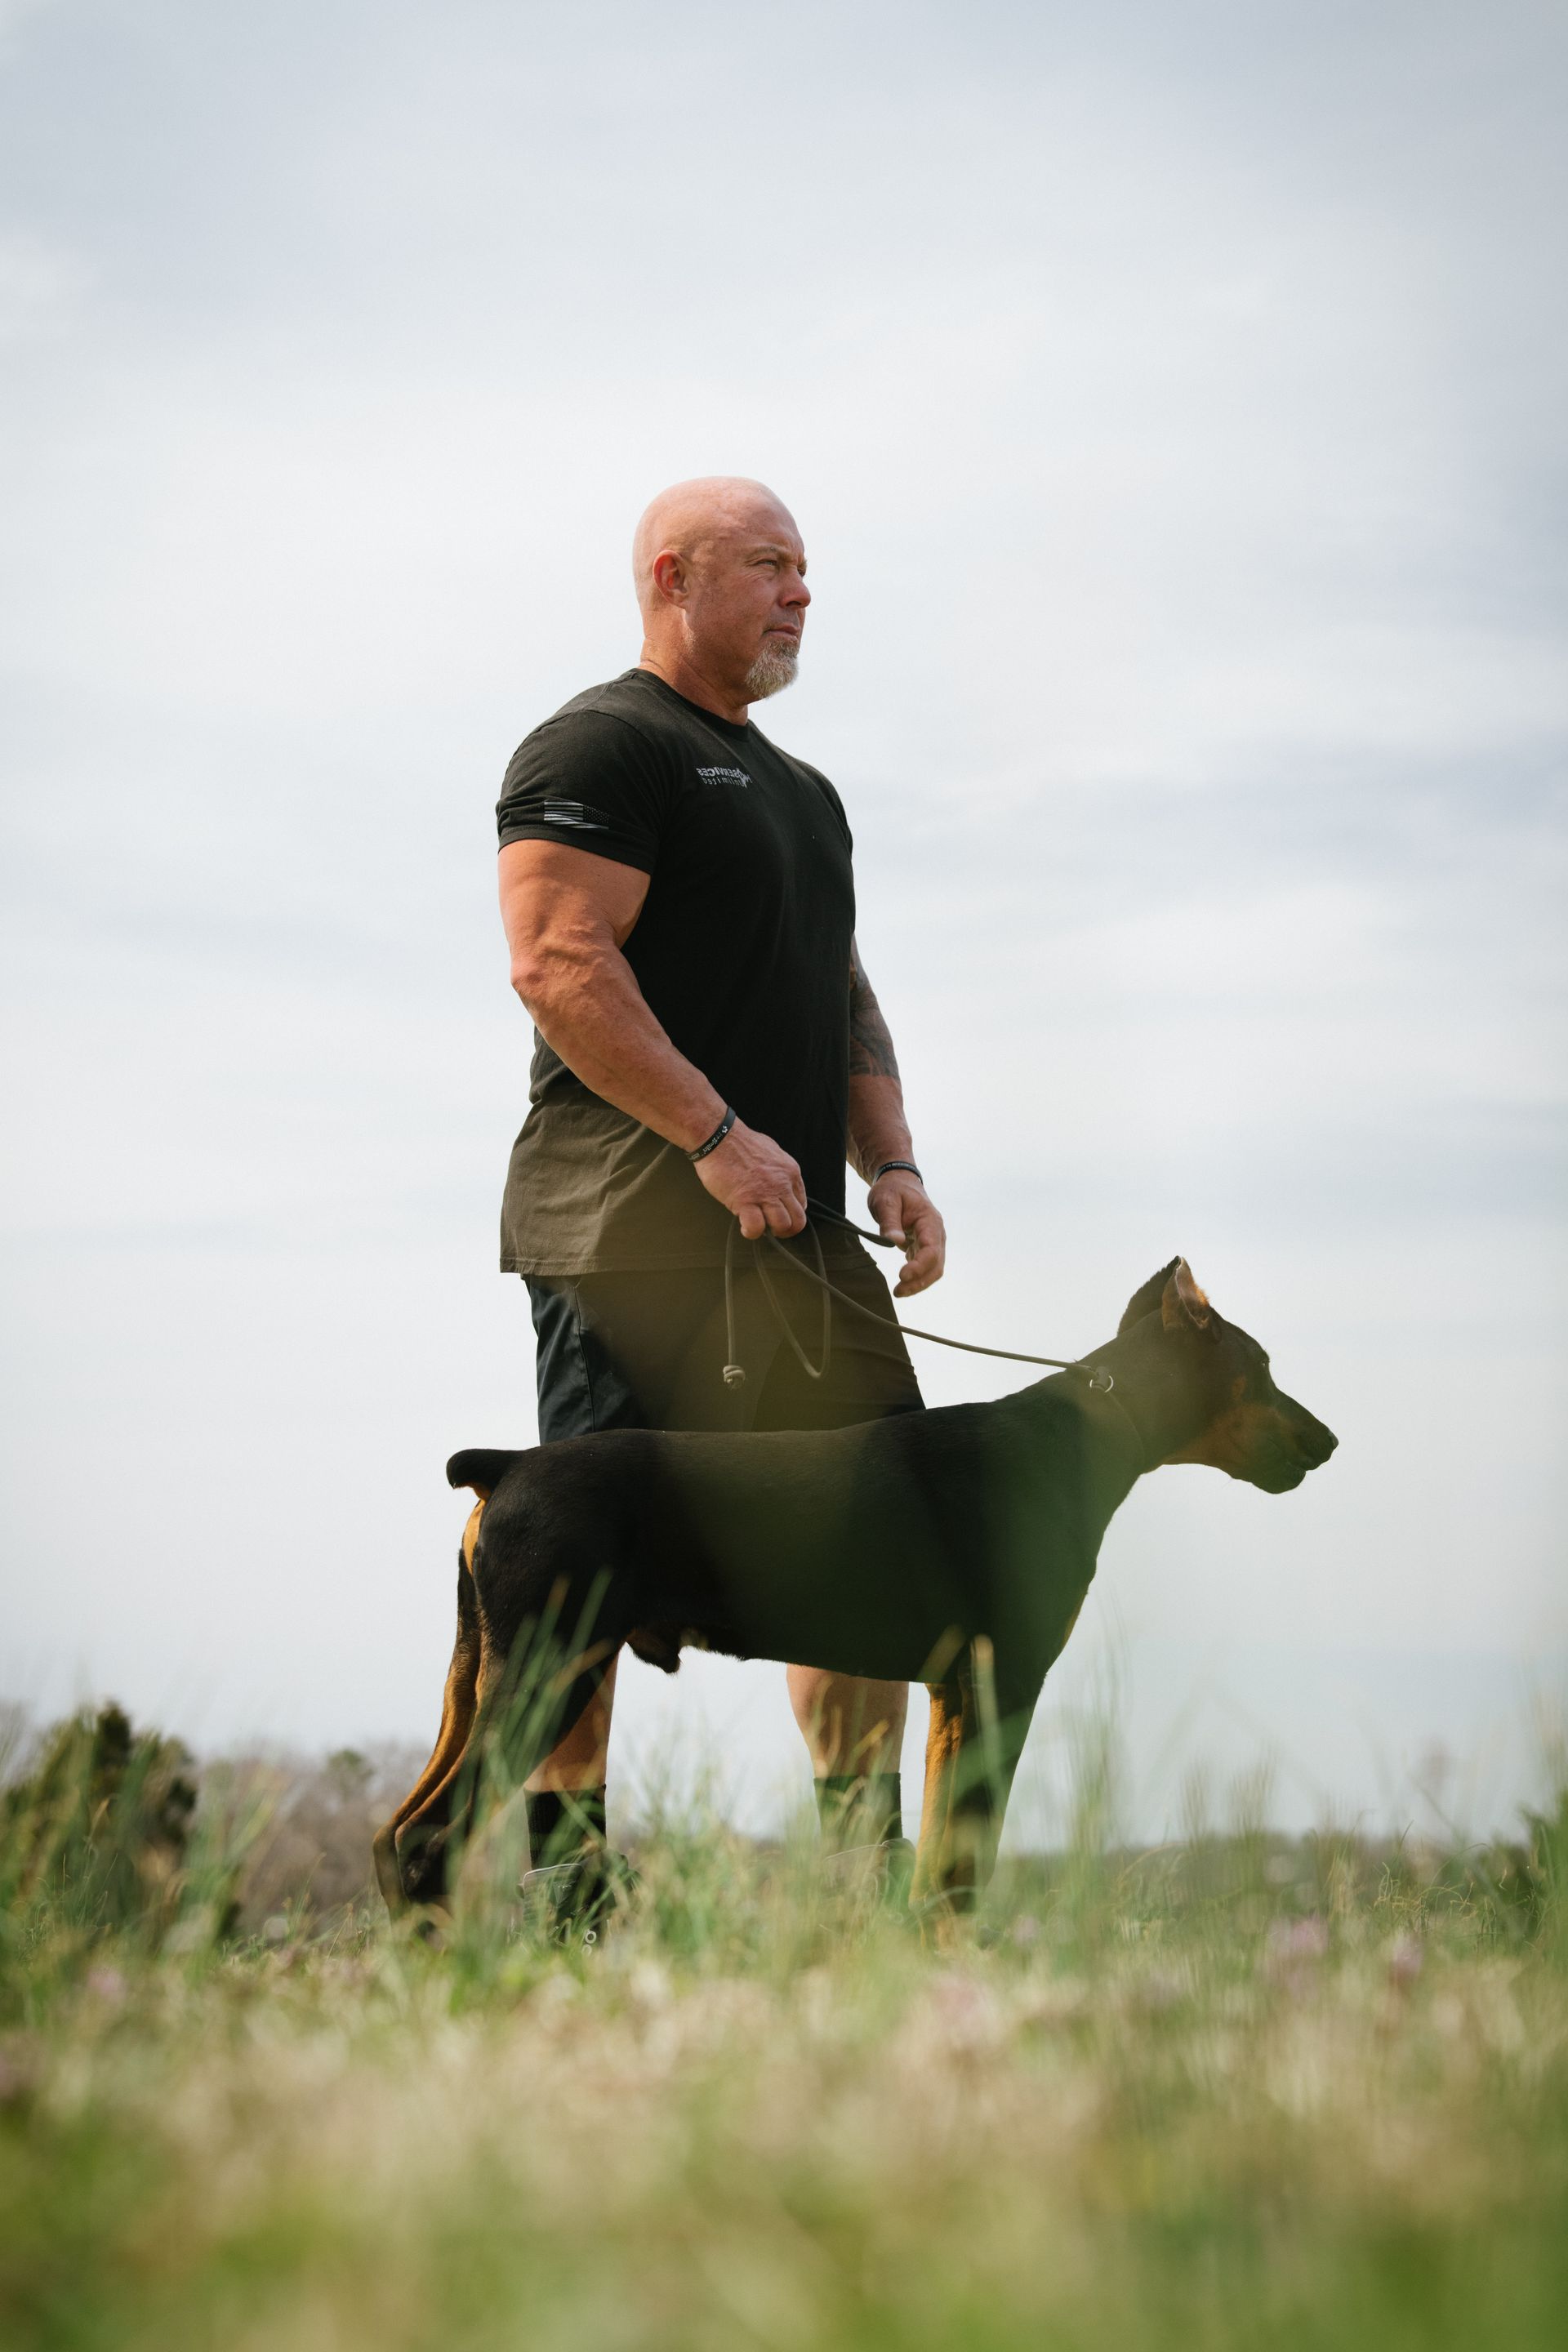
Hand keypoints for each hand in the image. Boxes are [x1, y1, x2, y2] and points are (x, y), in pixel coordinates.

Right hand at [693, 1117, 806, 1239]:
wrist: (719, 1137)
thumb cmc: (739, 1142)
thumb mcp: (771, 1151)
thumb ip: (779, 1170)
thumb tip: (780, 1184)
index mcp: (789, 1171)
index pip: (802, 1203)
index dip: (790, 1214)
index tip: (779, 1215)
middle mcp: (782, 1184)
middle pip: (798, 1220)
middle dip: (787, 1229)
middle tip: (773, 1228)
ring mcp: (765, 1193)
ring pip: (783, 1225)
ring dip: (771, 1231)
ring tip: (759, 1226)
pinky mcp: (745, 1201)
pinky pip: (756, 1227)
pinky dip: (751, 1232)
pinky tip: (745, 1226)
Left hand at [867, 1173, 945, 1295]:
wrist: (899, 1182)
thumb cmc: (892, 1190)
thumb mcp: (885, 1201)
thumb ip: (889, 1222)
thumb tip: (894, 1242)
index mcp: (929, 1221)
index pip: (931, 1249)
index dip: (919, 1266)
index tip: (901, 1275)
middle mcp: (936, 1233)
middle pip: (936, 1264)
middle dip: (920, 1281)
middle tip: (898, 1291)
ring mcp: (932, 1241)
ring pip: (933, 1269)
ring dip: (919, 1283)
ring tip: (899, 1292)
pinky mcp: (924, 1246)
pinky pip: (926, 1266)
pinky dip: (916, 1278)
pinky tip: (902, 1284)